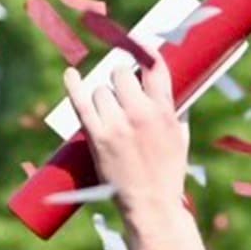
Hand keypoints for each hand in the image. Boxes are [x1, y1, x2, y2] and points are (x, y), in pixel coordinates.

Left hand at [62, 58, 189, 219]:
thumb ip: (174, 110)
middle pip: (121, 74)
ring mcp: (117, 125)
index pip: (153, 67)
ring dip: (103, 96)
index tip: (137, 44)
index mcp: (164, 111)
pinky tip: (70, 75)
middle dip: (120, 79)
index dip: (143, 50)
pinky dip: (73, 86)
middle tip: (121, 91)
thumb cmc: (168, 172)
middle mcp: (140, 113)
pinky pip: (81, 103)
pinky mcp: (97, 137)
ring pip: (101, 90)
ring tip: (110, 113)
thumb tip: (165, 87)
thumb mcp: (181, 137)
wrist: (152, 205)